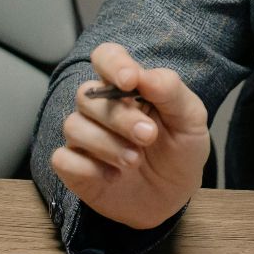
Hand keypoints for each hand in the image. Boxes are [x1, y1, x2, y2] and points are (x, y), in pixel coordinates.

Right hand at [49, 42, 209, 230]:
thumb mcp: (191, 121)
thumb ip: (170, 92)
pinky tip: (113, 177)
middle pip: (87, 95)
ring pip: (73, 126)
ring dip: (107, 145)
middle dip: (120, 117)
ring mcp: (84, 136)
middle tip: (149, 136)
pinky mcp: (74, 166)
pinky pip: (63, 158)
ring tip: (135, 161)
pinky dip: (89, 169)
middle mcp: (100, 106)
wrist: (174, 196)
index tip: (130, 80)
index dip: (113, 63)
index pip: (106, 57)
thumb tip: (143, 75)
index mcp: (128, 86)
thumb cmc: (180, 150)